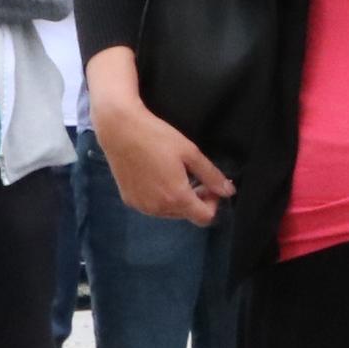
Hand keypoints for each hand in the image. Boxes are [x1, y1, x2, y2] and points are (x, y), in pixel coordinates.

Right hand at [95, 95, 231, 224]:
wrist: (119, 129)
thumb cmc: (157, 137)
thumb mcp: (190, 153)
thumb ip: (211, 175)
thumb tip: (229, 191)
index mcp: (177, 197)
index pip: (204, 218)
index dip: (213, 204)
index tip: (211, 186)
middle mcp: (158, 208)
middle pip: (187, 214)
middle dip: (196, 199)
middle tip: (195, 177)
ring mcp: (142, 206)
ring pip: (169, 212)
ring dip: (178, 199)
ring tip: (175, 175)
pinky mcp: (129, 200)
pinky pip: (152, 206)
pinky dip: (160, 197)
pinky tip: (157, 176)